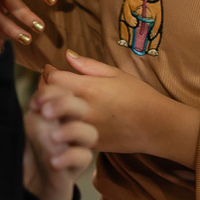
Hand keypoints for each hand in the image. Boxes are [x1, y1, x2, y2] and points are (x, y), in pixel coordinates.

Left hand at [22, 80, 96, 199]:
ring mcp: (76, 145)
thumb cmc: (30, 148)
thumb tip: (40, 97)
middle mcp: (71, 124)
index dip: (52, 92)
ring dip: (72, 130)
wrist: (29, 182)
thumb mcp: (28, 125)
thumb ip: (36, 109)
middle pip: (82, 107)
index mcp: (58, 109)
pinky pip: (83, 157)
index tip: (34, 104)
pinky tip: (53, 161)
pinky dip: (68, 157)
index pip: (64, 91)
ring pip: (90, 132)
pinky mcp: (77, 166)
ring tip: (53, 137)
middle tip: (46, 113)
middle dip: (65, 104)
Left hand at [44, 51, 198, 167]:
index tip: (51, 70)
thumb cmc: (138, 95)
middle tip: (48, 87)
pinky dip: (61, 125)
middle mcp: (82, 109)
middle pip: (47, 99)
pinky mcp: (87, 144)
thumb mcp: (115, 73)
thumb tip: (66, 55)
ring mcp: (83, 129)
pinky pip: (66, 134)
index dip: (48, 73)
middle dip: (43, 91)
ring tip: (52, 104)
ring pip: (53, 119)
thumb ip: (88, 65)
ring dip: (49, 110)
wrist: (156, 126)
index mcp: (88, 88)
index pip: (52, 79)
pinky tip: (65, 120)